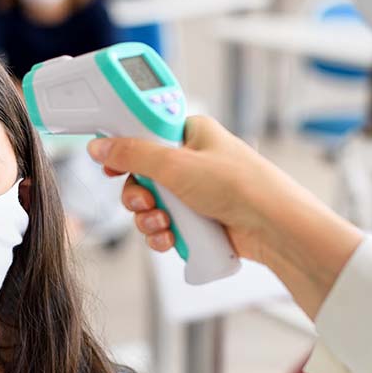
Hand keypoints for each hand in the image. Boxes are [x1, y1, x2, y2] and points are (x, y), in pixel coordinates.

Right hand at [86, 116, 287, 261]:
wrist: (272, 227)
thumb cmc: (239, 185)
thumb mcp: (175, 164)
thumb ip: (132, 154)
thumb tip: (99, 146)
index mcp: (190, 134)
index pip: (143, 134)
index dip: (124, 150)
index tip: (110, 165)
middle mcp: (192, 161)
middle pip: (141, 175)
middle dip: (137, 195)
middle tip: (144, 201)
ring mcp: (195, 192)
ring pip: (150, 204)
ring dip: (149, 219)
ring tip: (164, 224)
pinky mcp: (198, 219)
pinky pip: (164, 226)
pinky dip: (162, 234)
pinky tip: (171, 238)